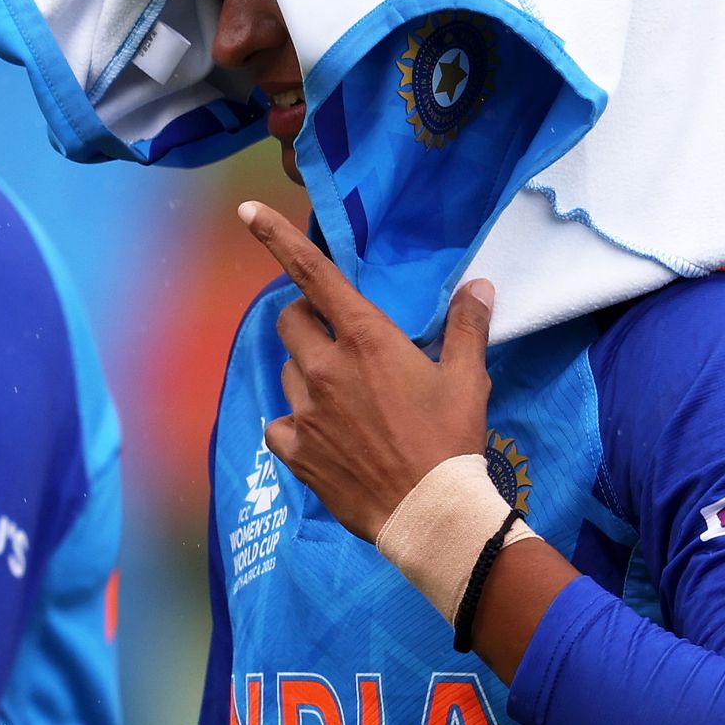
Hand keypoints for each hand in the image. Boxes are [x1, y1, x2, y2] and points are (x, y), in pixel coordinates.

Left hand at [241, 201, 493, 539]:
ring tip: (344, 397)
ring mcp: (305, 410)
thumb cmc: (451, 440)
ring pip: (288, 370)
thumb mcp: (468, 379)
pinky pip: (279, 423)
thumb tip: (478, 286)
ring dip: (308, 372)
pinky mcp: (295, 450)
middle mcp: (325, 366)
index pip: (313, 274)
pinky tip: (321, 436)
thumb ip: (467, 326)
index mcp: (366, 339)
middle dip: (305, 318)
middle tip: (335, 338)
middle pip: (290, 320)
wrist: (429, 512)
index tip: (246, 212)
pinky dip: (295, 424)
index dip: (277, 238)